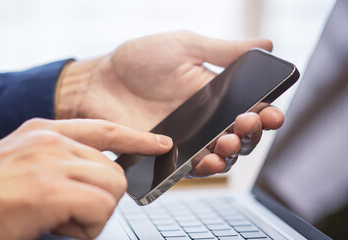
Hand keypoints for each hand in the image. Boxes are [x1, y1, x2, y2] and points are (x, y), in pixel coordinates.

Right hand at [0, 118, 171, 239]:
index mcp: (46, 132)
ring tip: (59, 218)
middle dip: (100, 197)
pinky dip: (86, 227)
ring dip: (93, 213)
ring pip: (112, 189)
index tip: (160, 143)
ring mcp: (50, 163)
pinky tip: (57, 226)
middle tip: (68, 210)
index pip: (106, 130)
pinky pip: (100, 208)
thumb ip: (65, 160)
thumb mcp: (28, 164)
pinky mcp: (49, 190)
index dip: (137, 138)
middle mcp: (51, 141)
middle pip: (114, 171)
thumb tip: (100, 172)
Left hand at [55, 31, 283, 175]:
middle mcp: (205, 121)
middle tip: (247, 122)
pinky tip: (206, 160)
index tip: (273, 114)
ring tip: (227, 142)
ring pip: (219, 157)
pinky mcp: (165, 155)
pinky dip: (202, 169)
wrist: (101, 80)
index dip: (266, 115)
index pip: (250, 110)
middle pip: (239, 138)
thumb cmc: (140, 60)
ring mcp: (186, 140)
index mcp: (214, 95)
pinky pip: (189, 169)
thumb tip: (267, 45)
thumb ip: (224, 51)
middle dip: (250, 135)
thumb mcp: (185, 47)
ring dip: (230, 155)